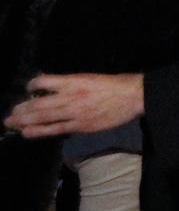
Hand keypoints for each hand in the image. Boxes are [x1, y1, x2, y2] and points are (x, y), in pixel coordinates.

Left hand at [5, 73, 143, 137]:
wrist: (134, 96)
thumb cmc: (116, 84)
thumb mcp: (92, 77)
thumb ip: (73, 83)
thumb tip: (56, 87)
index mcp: (74, 80)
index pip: (45, 81)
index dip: (33, 85)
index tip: (29, 88)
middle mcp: (70, 95)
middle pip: (39, 103)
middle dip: (22, 109)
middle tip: (10, 114)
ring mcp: (74, 112)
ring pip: (43, 116)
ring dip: (24, 120)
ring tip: (10, 122)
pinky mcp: (80, 125)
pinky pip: (55, 129)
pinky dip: (39, 131)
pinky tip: (26, 132)